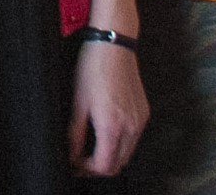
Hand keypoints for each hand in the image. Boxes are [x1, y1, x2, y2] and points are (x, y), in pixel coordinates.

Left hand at [68, 39, 148, 176]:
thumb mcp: (78, 101)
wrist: (114, 44)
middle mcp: (132, 127)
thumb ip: (75, 132)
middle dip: (98, 166)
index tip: (74, 164)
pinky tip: (105, 133)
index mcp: (113, 125)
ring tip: (90, 148)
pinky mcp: (144, 112)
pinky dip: (120, 143)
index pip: (105, 165)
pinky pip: (134, 138)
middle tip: (80, 160)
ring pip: (127, 152)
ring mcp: (140, 120)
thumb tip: (71, 153)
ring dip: (110, 156)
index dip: (87, 169)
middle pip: (118, 164)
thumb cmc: (92, 68)